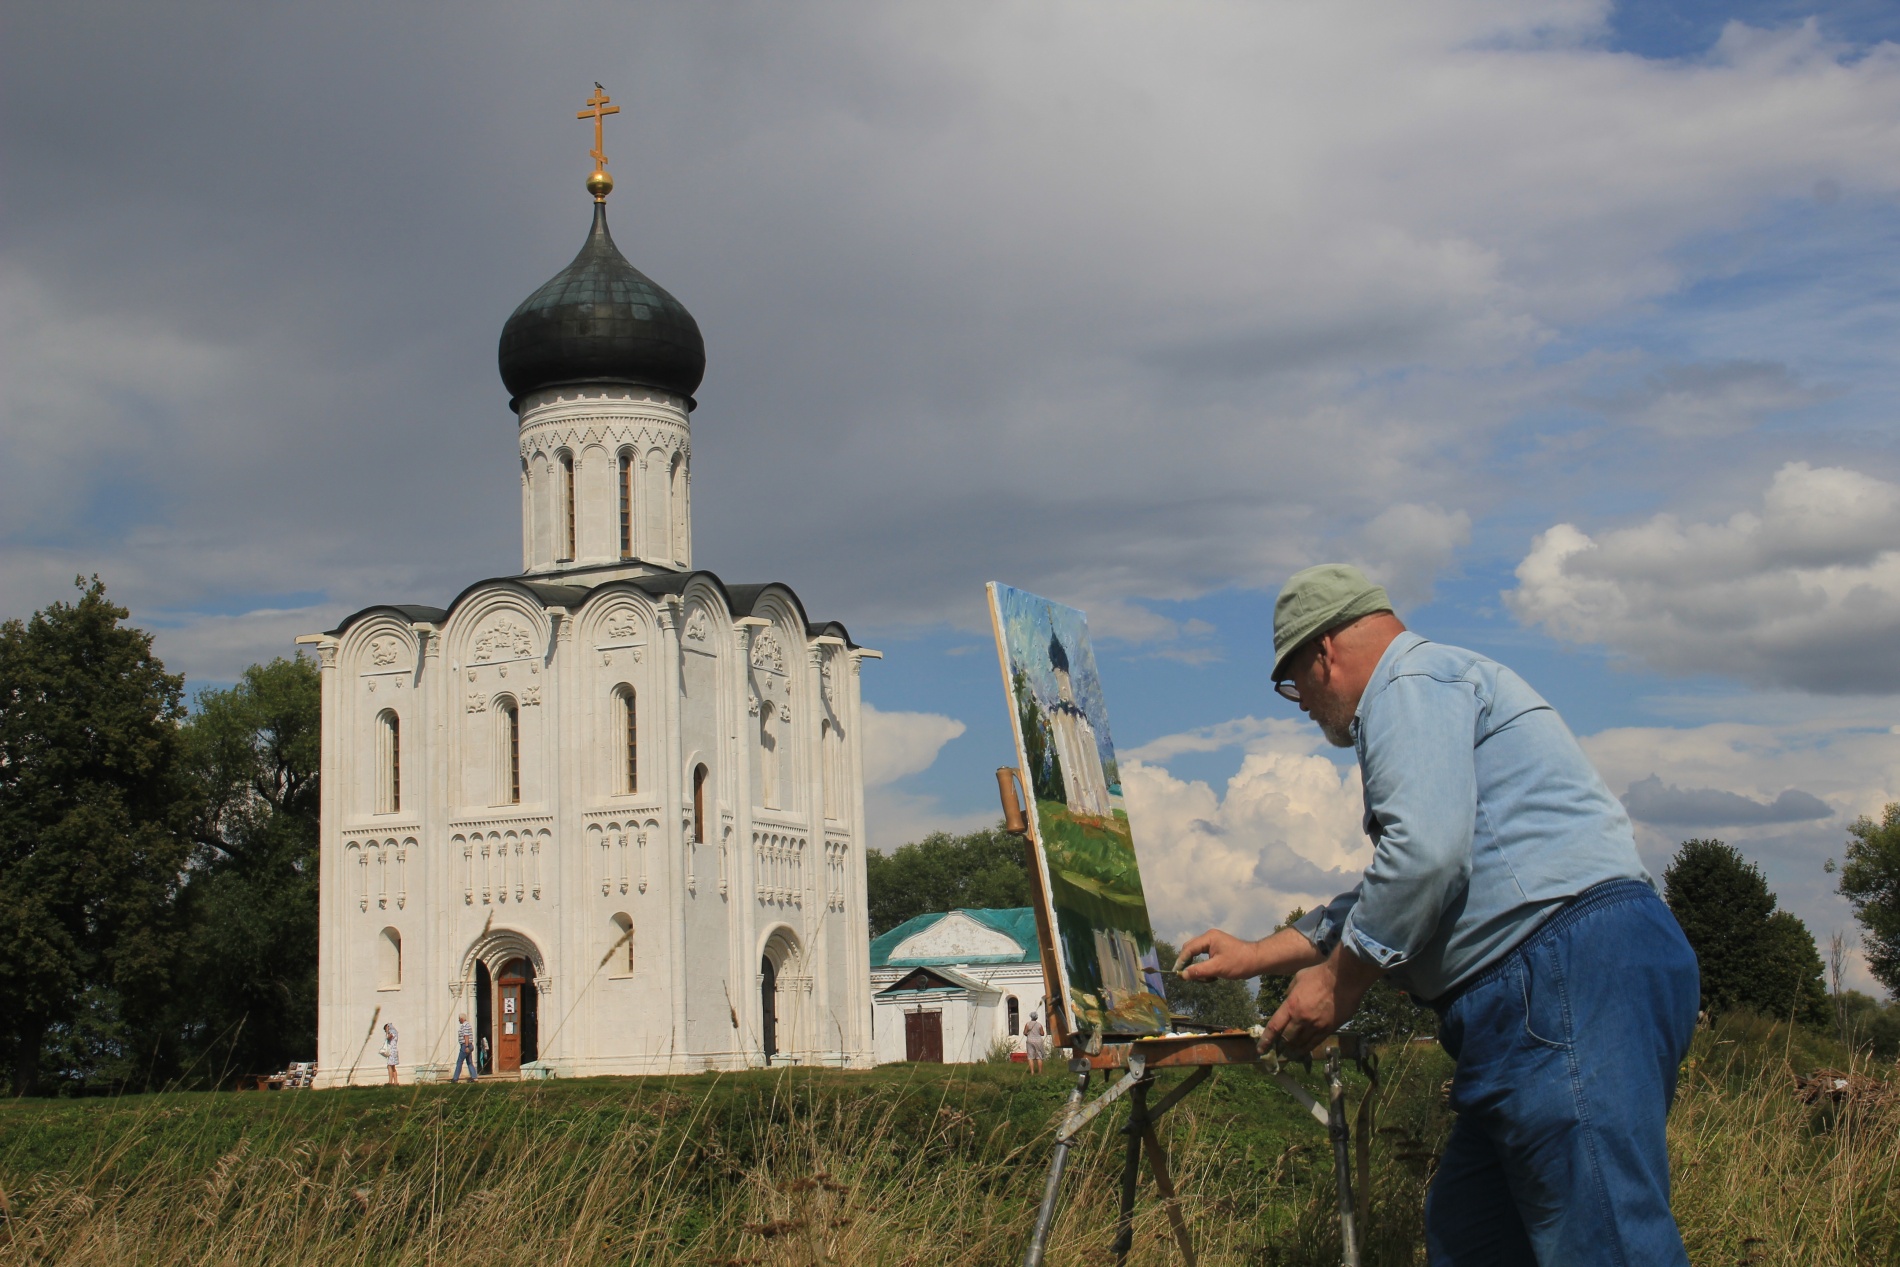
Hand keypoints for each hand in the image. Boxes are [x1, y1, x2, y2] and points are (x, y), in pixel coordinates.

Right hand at [1175, 928, 1267, 980]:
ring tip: (1208, 978)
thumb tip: (1183, 975)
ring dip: (1199, 968)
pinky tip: (1213, 976)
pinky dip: (1206, 967)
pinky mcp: (1218, 949)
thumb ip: (1199, 971)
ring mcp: (1214, 943)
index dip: (1181, 961)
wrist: (1258, 960)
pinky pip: (1205, 958)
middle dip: (1190, 964)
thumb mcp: (1217, 968)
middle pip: (1191, 950)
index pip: (1188, 949)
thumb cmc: (1239, 963)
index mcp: (1208, 938)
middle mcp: (1209, 937)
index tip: (1177, 974)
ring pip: (1198, 955)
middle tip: (1190, 977)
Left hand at [1260, 947, 1378, 1054]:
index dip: (1266, 1040)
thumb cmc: (1320, 974)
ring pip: (1300, 1043)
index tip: (1261, 1050)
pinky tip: (1302, 1052)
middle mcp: (1301, 1018)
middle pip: (1287, 1038)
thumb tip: (1287, 1000)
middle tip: (1277, 1052)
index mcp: (1291, 1005)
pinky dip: (1307, 1049)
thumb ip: (1290, 992)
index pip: (1274, 1027)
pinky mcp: (1328, 1029)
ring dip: (1293, 1050)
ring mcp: (1315, 1025)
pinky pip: (1315, 1043)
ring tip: (1288, 1055)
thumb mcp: (1298, 979)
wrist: (1343, 978)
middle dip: (1280, 1046)